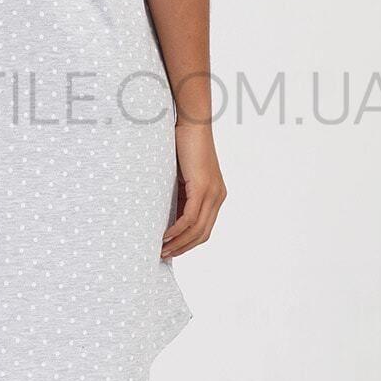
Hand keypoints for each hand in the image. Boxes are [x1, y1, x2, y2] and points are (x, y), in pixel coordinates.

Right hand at [162, 123, 225, 257]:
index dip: (188, 243)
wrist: (193, 124)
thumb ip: (180, 195)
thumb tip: (167, 214)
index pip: (204, 228)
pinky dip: (177, 230)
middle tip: (164, 256)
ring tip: (161, 250)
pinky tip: (165, 236)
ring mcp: (212, 193)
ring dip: (179, 243)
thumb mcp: (181, 176)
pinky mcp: (203, 188)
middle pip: (203, 234)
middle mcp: (218, 197)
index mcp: (215, 195)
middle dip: (183, 248)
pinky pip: (190, 217)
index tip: (172, 251)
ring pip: (197, 229)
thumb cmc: (183, 145)